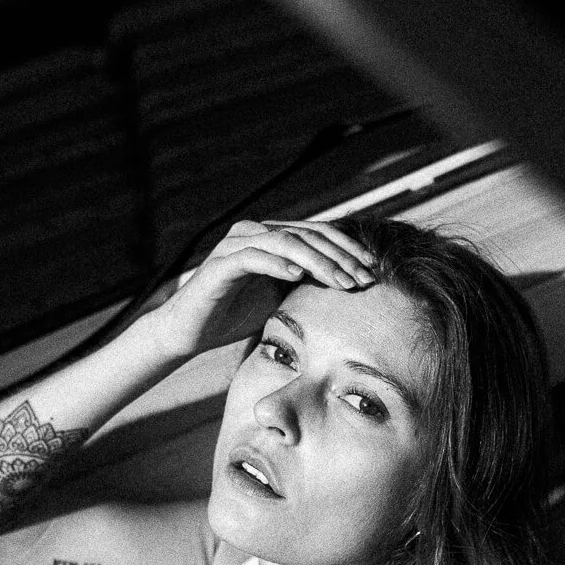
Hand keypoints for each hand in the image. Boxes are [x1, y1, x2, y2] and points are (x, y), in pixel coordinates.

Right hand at [151, 219, 375, 357]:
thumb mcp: (281, 299)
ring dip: (318, 262)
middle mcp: (255, 232)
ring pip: (286, 242)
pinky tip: (299, 276)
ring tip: (341, 282)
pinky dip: (278, 264)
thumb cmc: (235, 316)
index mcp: (272, 236)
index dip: (348, 249)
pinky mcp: (220, 264)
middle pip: (308, 234)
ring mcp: (236, 244)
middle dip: (340, 256)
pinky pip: (254, 257)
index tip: (374, 269)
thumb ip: (307, 286)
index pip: (318, 234)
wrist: (190, 332)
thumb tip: (350, 289)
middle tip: (365, 278)